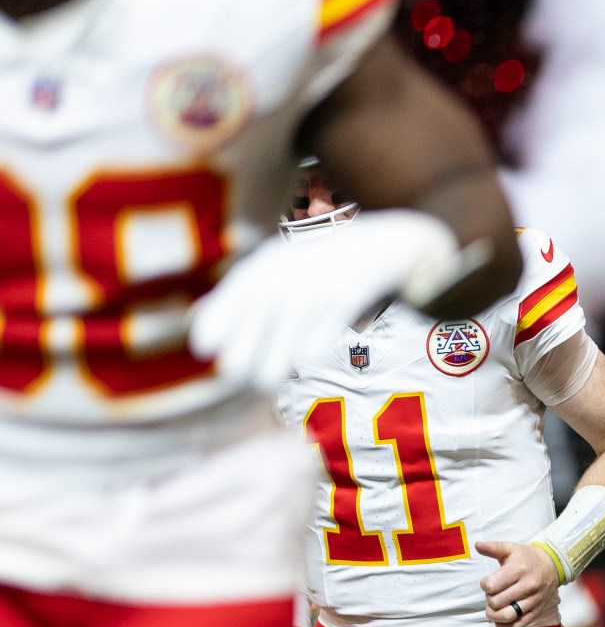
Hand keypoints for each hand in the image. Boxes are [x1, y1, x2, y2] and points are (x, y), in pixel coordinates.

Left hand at [190, 211, 461, 389]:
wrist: (385, 245)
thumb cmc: (323, 264)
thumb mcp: (277, 267)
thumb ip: (239, 294)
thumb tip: (197, 323)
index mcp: (268, 263)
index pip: (235, 292)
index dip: (217, 321)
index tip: (206, 351)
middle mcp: (289, 271)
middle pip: (259, 314)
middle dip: (245, 346)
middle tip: (236, 374)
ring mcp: (318, 283)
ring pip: (288, 328)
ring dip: (275, 359)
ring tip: (266, 381)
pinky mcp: (346, 296)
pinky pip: (323, 326)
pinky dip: (311, 347)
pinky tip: (303, 362)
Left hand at [477, 540, 561, 626]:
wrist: (552, 565)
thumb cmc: (526, 557)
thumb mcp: (510, 548)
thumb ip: (492, 547)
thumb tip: (477, 545)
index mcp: (518, 570)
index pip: (491, 586)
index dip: (485, 585)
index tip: (489, 581)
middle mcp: (527, 586)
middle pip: (496, 602)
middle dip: (489, 599)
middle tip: (494, 593)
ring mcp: (534, 600)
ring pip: (507, 616)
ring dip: (494, 614)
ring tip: (495, 606)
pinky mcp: (537, 611)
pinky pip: (518, 625)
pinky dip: (505, 625)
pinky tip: (500, 619)